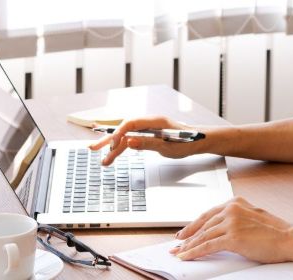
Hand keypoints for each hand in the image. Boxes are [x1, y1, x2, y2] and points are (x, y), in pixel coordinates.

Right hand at [88, 116, 204, 165]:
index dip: (118, 133)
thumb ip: (148, 143)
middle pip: (124, 130)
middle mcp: (149, 123)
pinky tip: (114, 154)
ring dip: (115, 149)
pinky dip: (123, 148)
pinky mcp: (149, 136)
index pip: (130, 124)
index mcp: (154, 121)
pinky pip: (132, 141)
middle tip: (93, 148)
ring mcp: (148, 130)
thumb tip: (129, 142)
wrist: (200, 141)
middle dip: (108, 140)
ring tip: (103, 161)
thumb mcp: (168, 146)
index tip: (110, 144)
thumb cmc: (188, 142)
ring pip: (127, 138)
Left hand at [169, 197, 292, 262]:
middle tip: (177, 244)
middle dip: (188, 237)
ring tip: (179, 253)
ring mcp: (231, 222)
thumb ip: (236, 219)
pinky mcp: (233, 237)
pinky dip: (194, 252)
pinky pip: (207, 246)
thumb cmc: (277, 232)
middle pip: (203, 225)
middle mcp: (231, 209)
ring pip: (203, 236)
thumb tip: (221, 229)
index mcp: (235, 203)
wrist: (291, 238)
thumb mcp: (253, 218)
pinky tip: (187, 256)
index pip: (208, 214)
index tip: (184, 233)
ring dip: (189, 246)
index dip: (194, 225)